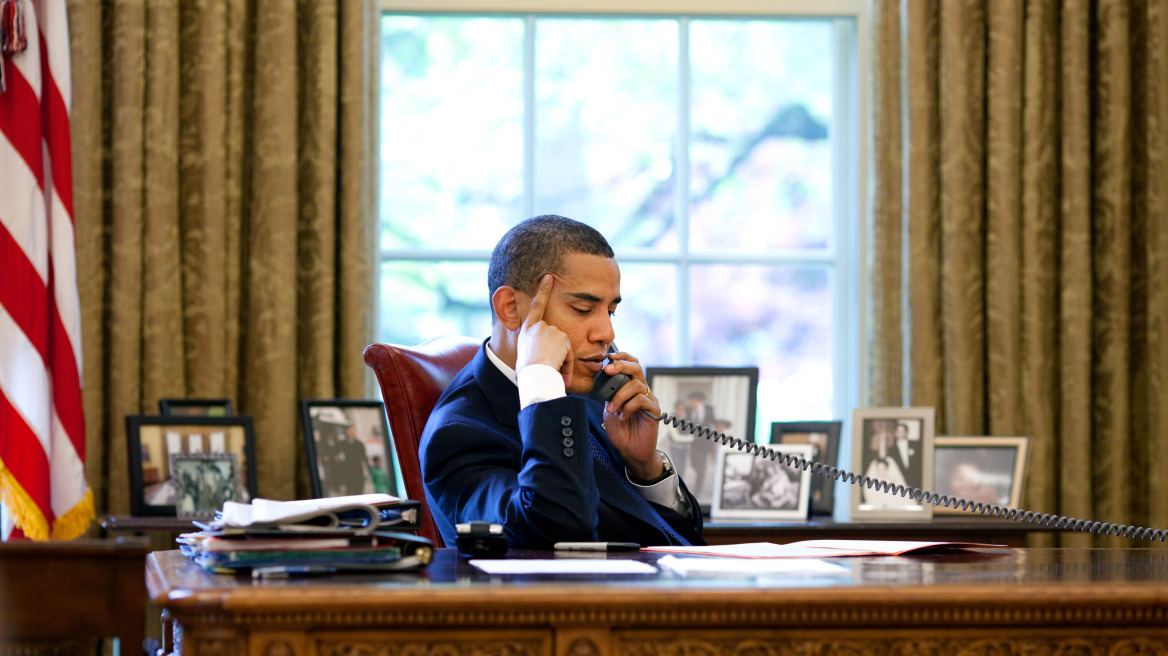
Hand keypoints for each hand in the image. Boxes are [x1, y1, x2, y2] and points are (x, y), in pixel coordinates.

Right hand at [515, 274, 573, 386]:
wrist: (532, 374)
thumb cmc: (525, 373)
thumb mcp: (522, 359)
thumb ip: (533, 352)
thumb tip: (533, 364)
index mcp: (526, 330)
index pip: (536, 305)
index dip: (543, 290)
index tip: (549, 277)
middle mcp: (538, 327)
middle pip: (556, 336)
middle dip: (556, 352)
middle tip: (547, 364)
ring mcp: (552, 330)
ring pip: (563, 346)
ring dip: (560, 359)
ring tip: (549, 367)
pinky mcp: (563, 337)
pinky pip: (569, 354)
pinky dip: (566, 364)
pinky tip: (557, 367)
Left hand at [600, 350, 663, 479]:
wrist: (631, 451)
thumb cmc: (621, 431)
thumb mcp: (610, 409)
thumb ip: (609, 394)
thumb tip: (603, 380)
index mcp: (631, 387)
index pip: (631, 364)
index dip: (622, 357)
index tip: (608, 357)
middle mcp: (642, 390)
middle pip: (636, 368)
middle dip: (621, 366)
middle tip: (608, 370)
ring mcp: (649, 399)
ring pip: (636, 385)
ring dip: (620, 395)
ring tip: (613, 408)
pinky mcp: (654, 410)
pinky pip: (641, 400)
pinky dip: (629, 406)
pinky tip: (623, 416)